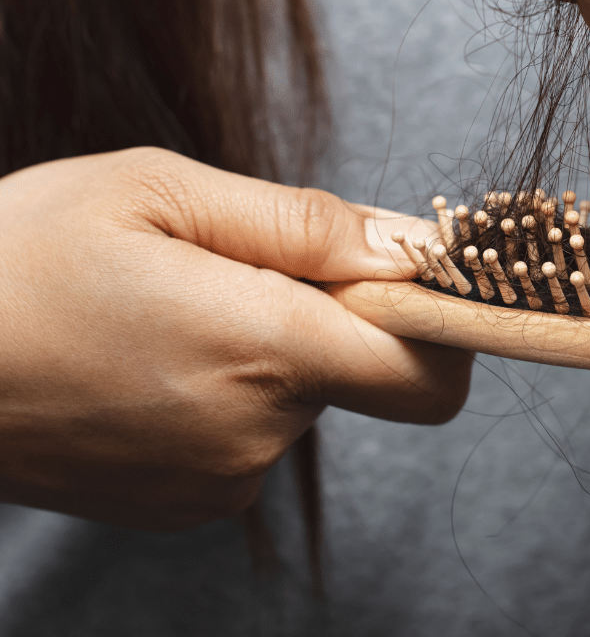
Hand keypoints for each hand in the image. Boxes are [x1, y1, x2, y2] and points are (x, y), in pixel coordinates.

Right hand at [0, 148, 471, 528]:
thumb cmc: (22, 255)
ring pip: (306, 393)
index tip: (413, 274)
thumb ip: (303, 223)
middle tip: (235, 265)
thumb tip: (409, 246)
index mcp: (263, 349)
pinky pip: (255, 429)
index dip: (441, 318)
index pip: (428, 368)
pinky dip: (233, 385)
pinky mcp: (185, 504)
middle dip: (331, 311)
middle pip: (365, 369)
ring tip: (174, 306)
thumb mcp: (163, 192)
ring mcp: (217, 482)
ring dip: (271, 343)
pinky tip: (156, 353)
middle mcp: (254, 434)